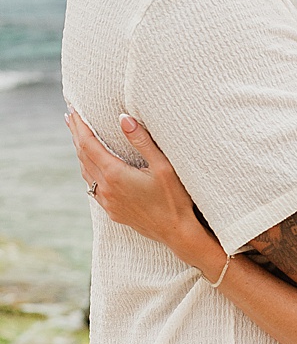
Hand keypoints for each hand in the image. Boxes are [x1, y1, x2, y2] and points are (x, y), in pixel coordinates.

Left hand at [66, 112, 200, 248]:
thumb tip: (123, 118)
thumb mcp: (163, 166)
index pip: (89, 145)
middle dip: (77, 136)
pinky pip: (93, 186)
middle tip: (72, 118)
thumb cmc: (175, 198)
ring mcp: (107, 201)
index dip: (80, 127)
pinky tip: (92, 167)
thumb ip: (142, 141)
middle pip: (83, 156)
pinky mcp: (113, 210)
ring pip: (86, 172)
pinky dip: (88, 170)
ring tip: (79, 138)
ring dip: (81, 152)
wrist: (176, 232)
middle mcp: (106, 188)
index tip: (74, 112)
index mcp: (115, 174)